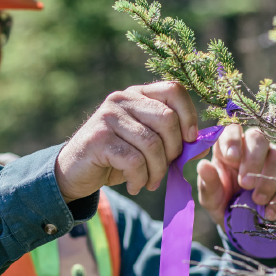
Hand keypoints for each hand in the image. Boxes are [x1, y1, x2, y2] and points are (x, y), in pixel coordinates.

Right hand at [56, 82, 197, 200]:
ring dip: (156, 171)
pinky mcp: (99, 139)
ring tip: (149, 182)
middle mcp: (122, 99)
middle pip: (167, 119)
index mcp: (137, 94)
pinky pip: (134, 160)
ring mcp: (108, 116)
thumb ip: (171, 140)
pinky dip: (139, 179)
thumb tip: (202, 145)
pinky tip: (134, 186)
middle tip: (164, 169)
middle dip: (173, 151)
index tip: (189, 140)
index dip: (189, 115)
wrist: (73, 172)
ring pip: (152, 144)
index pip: (174, 90)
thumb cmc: (114, 159)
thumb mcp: (144, 145)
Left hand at [197, 124, 275, 222]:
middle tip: (245, 184)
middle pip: (258, 138)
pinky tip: (270, 212)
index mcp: (229, 148)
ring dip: (269, 179)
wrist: (244, 224)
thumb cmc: (223, 203)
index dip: (233, 140)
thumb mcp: (210, 197)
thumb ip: (207, 182)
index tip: (231, 158)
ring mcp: (275, 159)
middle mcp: (254, 148)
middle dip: (253, 160)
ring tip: (257, 201)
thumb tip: (203, 165)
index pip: (232, 130)